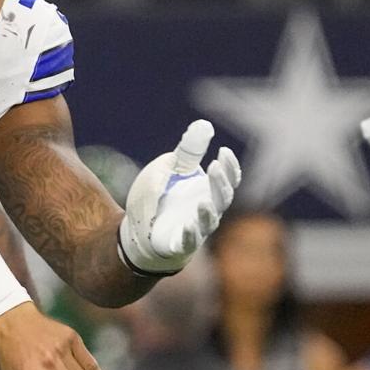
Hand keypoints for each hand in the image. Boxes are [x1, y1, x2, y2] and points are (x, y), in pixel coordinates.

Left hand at [119, 120, 240, 274]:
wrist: (138, 230)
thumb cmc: (159, 197)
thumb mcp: (169, 169)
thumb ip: (187, 152)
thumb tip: (204, 125)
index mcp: (206, 190)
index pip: (228, 179)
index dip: (230, 166)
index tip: (224, 150)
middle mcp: (206, 210)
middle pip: (222, 198)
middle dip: (220, 183)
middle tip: (215, 166)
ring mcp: (195, 229)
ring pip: (208, 221)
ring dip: (207, 212)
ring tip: (202, 202)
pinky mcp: (179, 244)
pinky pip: (188, 240)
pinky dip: (190, 234)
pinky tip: (188, 225)